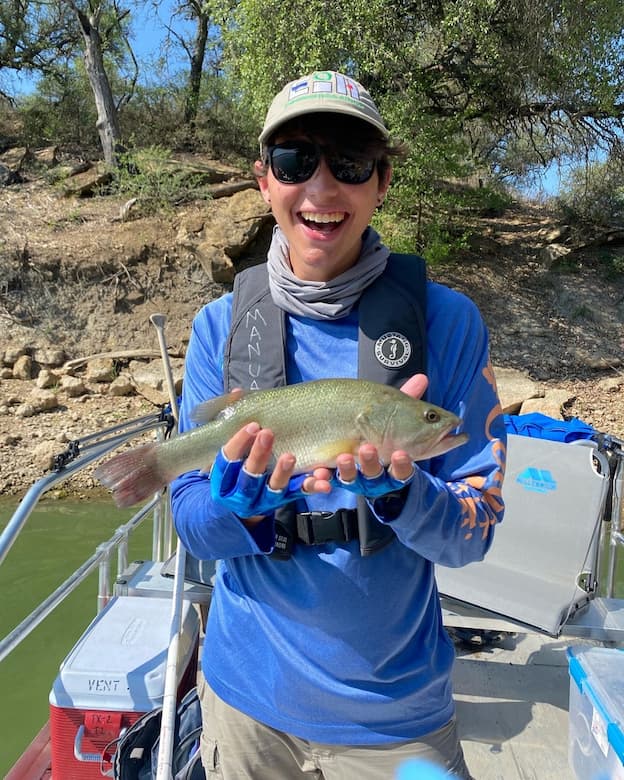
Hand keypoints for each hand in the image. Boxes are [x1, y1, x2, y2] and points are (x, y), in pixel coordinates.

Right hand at [209, 422, 330, 521]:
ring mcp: (263, 499)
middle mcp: (241, 493)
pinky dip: (311, 486)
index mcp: (224, 478)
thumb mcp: (235, 447)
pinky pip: (299, 493)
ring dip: (283, 472)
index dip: (239, 442)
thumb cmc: (239, 464)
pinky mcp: (284, 501)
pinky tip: (322, 480)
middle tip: (268, 434)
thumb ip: (234, 420)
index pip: (228, 458)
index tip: (252, 425)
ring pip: (273, 487)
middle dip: (258, 454)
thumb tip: (237, 393)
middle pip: (249, 474)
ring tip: (291, 457)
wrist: (245, 502)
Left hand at [307, 373, 427, 496]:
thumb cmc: (374, 423)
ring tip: (343, 457)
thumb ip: (406, 399)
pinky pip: (320, 485)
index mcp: (390, 458)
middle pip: (374, 475)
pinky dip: (319, 483)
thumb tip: (422, 377)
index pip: (401, 468)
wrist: (333, 427)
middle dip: (372, 464)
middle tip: (367, 448)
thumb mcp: (390, 411)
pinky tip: (319, 474)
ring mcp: (345, 473)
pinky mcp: (322, 475)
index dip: (402, 464)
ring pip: (349, 479)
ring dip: (348, 470)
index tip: (401, 454)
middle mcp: (369, 470)